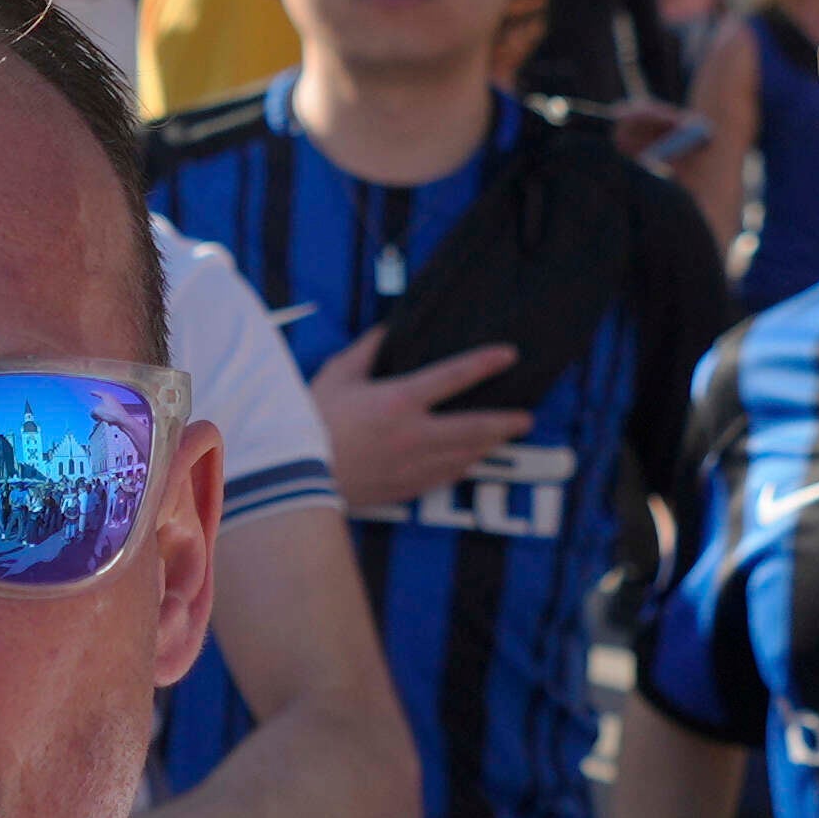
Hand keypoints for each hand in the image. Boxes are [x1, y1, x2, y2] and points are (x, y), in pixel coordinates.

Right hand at [314, 326, 533, 516]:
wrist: (292, 479)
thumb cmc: (310, 422)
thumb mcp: (336, 376)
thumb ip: (367, 350)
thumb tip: (388, 328)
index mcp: (398, 400)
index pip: (453, 376)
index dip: (485, 363)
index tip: (509, 354)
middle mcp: (413, 435)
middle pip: (475, 427)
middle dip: (505, 422)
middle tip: (526, 417)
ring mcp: (412, 466)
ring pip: (465, 456)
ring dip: (488, 446)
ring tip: (503, 437)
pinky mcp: (405, 488)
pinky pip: (445, 478)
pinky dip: (462, 467)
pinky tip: (470, 462)